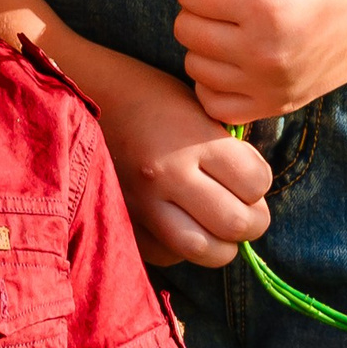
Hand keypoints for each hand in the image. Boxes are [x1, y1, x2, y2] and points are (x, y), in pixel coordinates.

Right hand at [94, 42, 274, 267]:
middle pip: (236, 224)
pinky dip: (183, 248)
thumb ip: (228, 150)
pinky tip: (182, 226)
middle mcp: (168, 174)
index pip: (255, 183)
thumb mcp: (197, 108)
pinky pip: (168, 255)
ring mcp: (142, 202)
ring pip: (204, 250)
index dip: (260, 182)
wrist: (86, 92)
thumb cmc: (150, 96)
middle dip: (252, 221)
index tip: (249, 175)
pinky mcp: (122, 220)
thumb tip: (255, 192)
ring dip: (222, 243)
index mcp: (193, 139)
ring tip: (218, 226)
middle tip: (246, 210)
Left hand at [151, 0, 346, 127]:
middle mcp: (266, 52)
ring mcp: (270, 86)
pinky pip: (212, 101)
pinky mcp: (275, 107)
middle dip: (200, 7)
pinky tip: (237, 57)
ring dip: (206, 42)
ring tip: (236, 25)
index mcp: (266, 5)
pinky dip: (215, 79)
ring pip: (194, 65)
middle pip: (185, 29)